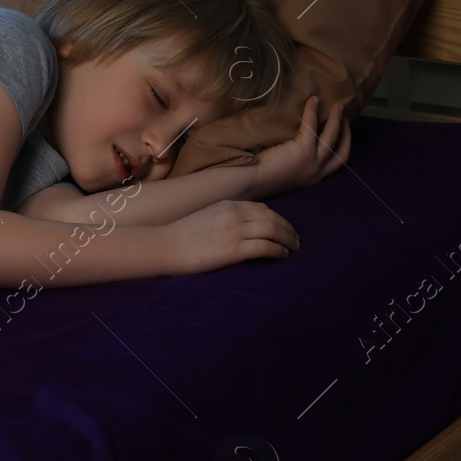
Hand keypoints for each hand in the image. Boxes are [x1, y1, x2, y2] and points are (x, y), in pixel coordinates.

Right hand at [161, 200, 299, 274]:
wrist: (163, 246)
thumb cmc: (180, 237)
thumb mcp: (205, 218)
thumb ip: (223, 219)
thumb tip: (239, 229)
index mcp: (227, 205)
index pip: (261, 208)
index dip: (277, 218)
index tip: (284, 228)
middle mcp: (234, 214)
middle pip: (272, 218)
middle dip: (288, 228)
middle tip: (296, 239)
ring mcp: (234, 231)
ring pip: (273, 230)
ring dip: (288, 239)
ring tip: (294, 248)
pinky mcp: (233, 250)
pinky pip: (265, 247)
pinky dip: (278, 251)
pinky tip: (282, 255)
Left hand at [250, 95, 350, 198]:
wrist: (251, 180)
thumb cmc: (261, 174)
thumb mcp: (288, 168)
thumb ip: (299, 158)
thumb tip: (298, 139)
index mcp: (313, 178)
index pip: (337, 162)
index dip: (343, 145)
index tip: (343, 132)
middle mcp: (317, 172)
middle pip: (340, 150)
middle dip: (346, 132)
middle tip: (344, 116)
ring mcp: (313, 162)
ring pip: (332, 136)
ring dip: (337, 119)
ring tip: (338, 105)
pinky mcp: (304, 151)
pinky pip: (312, 126)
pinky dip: (313, 111)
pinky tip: (313, 100)